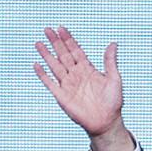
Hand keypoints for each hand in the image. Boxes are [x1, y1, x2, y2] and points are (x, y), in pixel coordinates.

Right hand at [33, 26, 132, 150]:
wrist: (106, 122)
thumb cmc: (113, 101)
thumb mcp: (114, 79)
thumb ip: (110, 61)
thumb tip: (113, 43)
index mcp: (87, 69)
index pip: (75, 50)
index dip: (68, 39)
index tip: (61, 28)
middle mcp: (76, 75)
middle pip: (63, 55)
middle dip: (55, 42)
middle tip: (47, 29)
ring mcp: (68, 85)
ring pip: (54, 66)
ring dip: (46, 54)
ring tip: (38, 43)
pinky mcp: (62, 96)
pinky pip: (50, 83)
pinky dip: (43, 74)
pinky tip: (37, 65)